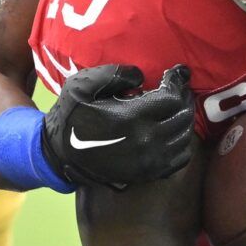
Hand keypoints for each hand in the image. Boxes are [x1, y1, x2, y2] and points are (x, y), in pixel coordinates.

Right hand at [42, 64, 194, 189]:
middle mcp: (146, 141)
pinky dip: (183, 142)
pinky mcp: (149, 173)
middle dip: (184, 98)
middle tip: (178, 88)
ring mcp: (150, 160)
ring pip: (185, 136)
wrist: (60, 154)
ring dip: (184, 119)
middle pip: (183, 116)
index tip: (177, 72)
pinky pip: (180, 158)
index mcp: (131, 118)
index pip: (171, 97)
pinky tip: (175, 131)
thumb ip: (114, 74)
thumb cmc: (71, 116)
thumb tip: (141, 76)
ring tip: (177, 106)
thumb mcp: (82, 86)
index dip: (177, 81)